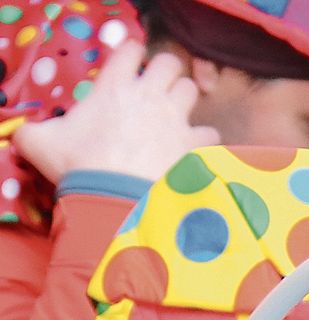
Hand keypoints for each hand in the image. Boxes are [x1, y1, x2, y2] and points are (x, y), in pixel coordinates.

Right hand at [13, 41, 220, 184]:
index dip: (133, 55)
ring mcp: (174, 119)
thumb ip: (31, 134)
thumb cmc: (79, 169)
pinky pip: (209, 133)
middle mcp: (149, 95)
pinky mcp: (192, 147)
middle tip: (157, 91)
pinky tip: (193, 151)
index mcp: (114, 86)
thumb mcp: (42, 145)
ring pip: (191, 91)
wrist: (114, 202)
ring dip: (185, 101)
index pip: (131, 49)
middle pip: (170, 62)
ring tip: (176, 118)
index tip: (131, 69)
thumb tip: (19, 138)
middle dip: (166, 73)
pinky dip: (203, 141)